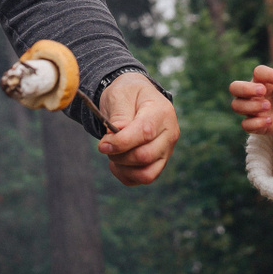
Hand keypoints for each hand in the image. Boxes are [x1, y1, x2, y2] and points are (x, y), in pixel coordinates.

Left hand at [97, 72, 179, 186]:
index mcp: (162, 112)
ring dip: (123, 168)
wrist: (135, 97)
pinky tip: (118, 162)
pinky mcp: (160, 163)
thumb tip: (115, 136)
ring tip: (112, 155)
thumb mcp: (119, 95)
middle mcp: (170, 133)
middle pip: (145, 156)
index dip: (121, 143)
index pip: (145, 133)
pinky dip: (126, 175)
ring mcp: (166, 150)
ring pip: (147, 174)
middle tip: (105, 145)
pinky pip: (143, 179)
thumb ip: (119, 115)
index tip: (103, 143)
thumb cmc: (127, 94)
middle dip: (119, 155)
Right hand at [229, 54, 272, 131]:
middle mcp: (251, 94)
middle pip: (235, 87)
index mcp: (261, 81)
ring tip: (268, 106)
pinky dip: (256, 123)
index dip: (270, 75)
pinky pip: (245, 125)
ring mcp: (250, 110)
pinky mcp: (253, 125)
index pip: (258, 72)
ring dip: (252, 105)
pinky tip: (269, 121)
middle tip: (263, 91)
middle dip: (246, 88)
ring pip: (236, 105)